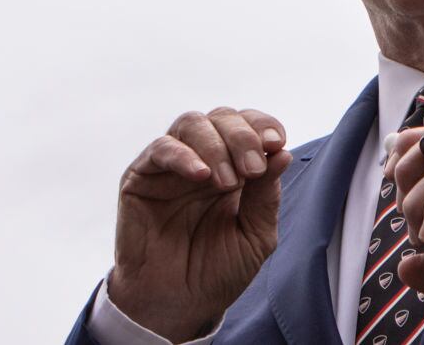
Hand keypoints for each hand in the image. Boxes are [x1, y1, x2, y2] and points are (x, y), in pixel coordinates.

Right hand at [108, 107, 291, 342]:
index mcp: (236, 166)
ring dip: (216, 145)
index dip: (264, 126)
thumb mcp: (256, 235)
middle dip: (243, 137)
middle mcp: (205, 158)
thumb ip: (266, 195)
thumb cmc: (218, 269)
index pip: (250, 125)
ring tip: (227, 181)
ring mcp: (173, 165)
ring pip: (192, 123)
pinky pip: (160, 149)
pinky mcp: (141, 178)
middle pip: (223, 117)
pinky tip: (201, 176)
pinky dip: (183, 155)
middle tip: (252, 169)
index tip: (275, 143)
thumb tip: (281, 153)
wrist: (179, 305)